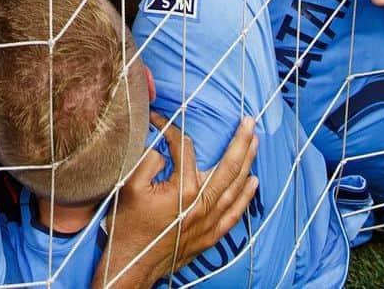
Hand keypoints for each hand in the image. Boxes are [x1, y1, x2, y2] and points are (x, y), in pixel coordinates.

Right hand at [94, 115, 257, 287]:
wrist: (131, 264)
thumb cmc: (128, 225)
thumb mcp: (130, 185)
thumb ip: (149, 159)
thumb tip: (162, 148)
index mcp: (184, 188)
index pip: (184, 148)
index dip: (170, 129)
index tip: (158, 118)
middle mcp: (202, 204)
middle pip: (228, 166)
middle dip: (240, 141)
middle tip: (250, 121)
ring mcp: (209, 222)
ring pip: (236, 187)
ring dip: (247, 162)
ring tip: (255, 142)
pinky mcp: (210, 236)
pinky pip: (234, 213)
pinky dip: (245, 196)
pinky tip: (253, 182)